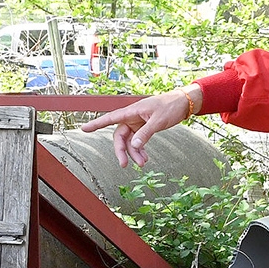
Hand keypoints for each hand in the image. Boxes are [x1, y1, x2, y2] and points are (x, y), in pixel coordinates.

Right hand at [77, 86, 199, 167]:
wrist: (184, 103)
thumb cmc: (170, 107)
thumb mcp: (158, 121)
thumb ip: (145, 133)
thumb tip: (133, 146)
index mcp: (132, 111)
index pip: (110, 118)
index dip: (97, 124)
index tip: (84, 129)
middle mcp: (132, 117)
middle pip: (120, 136)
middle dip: (121, 151)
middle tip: (124, 165)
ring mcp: (138, 123)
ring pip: (129, 141)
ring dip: (134, 153)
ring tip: (143, 163)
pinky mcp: (144, 127)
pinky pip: (138, 141)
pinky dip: (140, 150)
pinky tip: (145, 158)